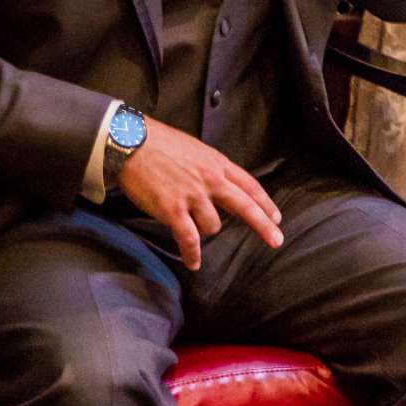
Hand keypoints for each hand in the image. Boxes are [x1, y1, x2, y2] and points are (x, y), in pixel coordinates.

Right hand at [115, 117, 283, 271]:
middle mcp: (210, 180)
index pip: (249, 185)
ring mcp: (193, 196)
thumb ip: (210, 168)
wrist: (129, 142)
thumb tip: (220, 185)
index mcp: (216, 163)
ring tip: (189, 223)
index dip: (265, 203)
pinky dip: (192, 254)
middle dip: (263, 225)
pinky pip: (189, 239)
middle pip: (245, 206)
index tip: (275, 217)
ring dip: (205, 229)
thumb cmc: (159, 143)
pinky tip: (193, 262)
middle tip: (276, 240)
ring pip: (213, 225)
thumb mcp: (195, 149)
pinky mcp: (173, 210)